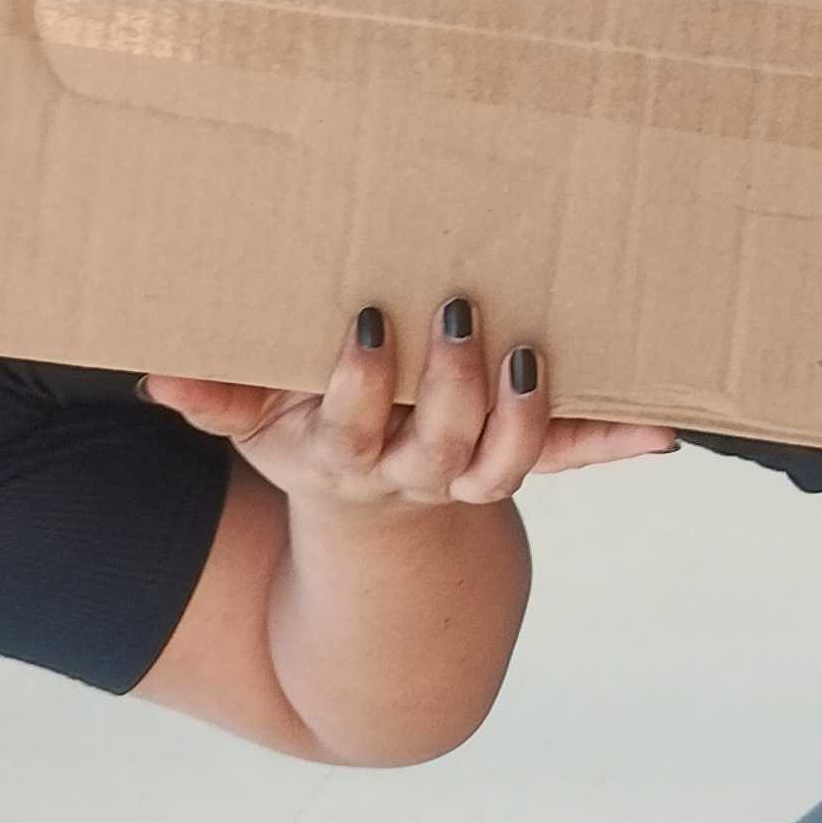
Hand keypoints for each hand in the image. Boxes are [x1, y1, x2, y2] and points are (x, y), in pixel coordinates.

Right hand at [145, 300, 675, 511]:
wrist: (374, 511)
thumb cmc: (310, 433)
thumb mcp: (256, 421)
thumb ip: (215, 397)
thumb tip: (159, 379)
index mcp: (343, 456)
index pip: (350, 426)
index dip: (360, 385)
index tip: (366, 325)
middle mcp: (414, 472)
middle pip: (439, 442)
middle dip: (451, 383)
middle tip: (459, 310)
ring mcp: (472, 473)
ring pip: (506, 460)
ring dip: (525, 412)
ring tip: (532, 353)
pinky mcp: (524, 460)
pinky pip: (572, 457)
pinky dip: (616, 442)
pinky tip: (662, 428)